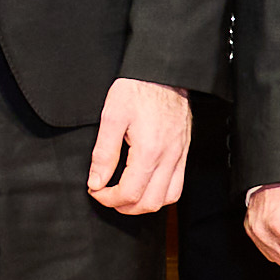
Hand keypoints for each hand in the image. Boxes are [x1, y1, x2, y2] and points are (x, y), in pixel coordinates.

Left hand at [85, 79, 190, 216]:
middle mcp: (169, 157)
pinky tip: (146, 186)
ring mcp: (179, 155)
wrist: (163, 73)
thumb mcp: (111, 117)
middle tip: (106, 196)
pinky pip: (178, 185)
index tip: (95, 190)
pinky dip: (161, 194)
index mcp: (149, 150)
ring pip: (167, 198)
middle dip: (124, 206)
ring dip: (144, 204)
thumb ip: (104, 153)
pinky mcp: (184, 151)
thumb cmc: (137, 89)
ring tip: (125, 196)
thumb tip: (96, 181)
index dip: (108, 198)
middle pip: (149, 203)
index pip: (129, 193)